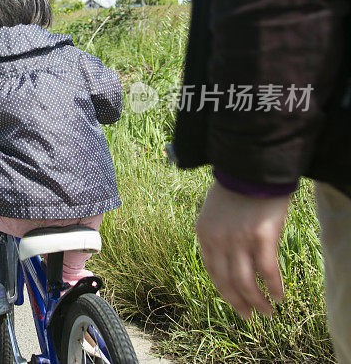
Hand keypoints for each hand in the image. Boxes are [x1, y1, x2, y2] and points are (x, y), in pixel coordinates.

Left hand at [196, 180, 290, 317]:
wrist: (250, 167)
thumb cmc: (236, 187)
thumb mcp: (215, 211)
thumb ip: (217, 234)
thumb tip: (227, 257)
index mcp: (204, 233)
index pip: (211, 270)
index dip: (224, 290)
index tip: (234, 301)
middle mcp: (218, 240)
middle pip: (226, 281)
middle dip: (238, 303)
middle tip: (249, 316)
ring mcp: (239, 239)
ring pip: (245, 282)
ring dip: (257, 302)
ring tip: (267, 313)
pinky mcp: (262, 237)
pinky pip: (267, 271)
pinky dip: (273, 288)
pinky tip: (279, 296)